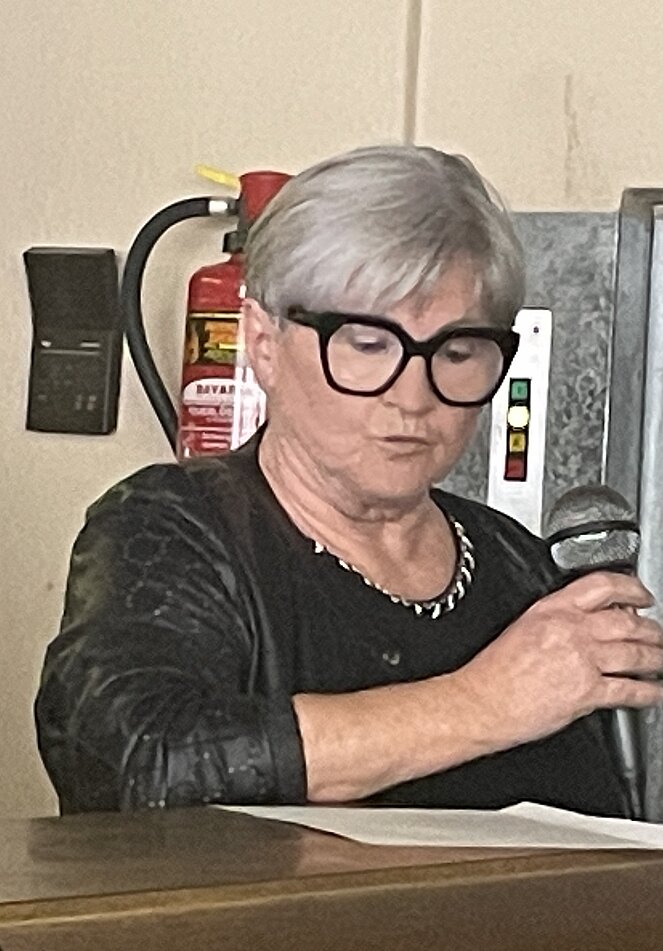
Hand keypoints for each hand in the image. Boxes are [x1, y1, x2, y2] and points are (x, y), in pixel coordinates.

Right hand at [452, 572, 662, 750]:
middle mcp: (571, 630)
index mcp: (552, 609)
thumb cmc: (495, 672)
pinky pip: (630, 690)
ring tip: (662, 660)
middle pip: (628, 621)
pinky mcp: (587, 692)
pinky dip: (650, 693)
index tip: (642, 595)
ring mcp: (582, 660)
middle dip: (651, 630)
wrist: (482, 702)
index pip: (603, 585)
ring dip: (656, 658)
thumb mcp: (524, 627)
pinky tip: (656, 693)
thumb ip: (558, 620)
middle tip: (658, 634)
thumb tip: (588, 622)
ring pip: (636, 654)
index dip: (631, 588)